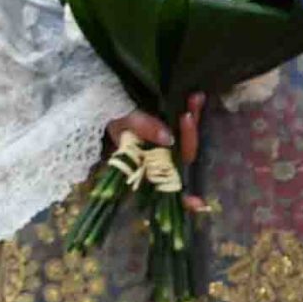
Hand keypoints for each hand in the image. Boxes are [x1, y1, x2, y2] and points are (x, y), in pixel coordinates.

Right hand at [106, 91, 208, 211]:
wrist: (105, 98)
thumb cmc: (110, 116)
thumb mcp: (120, 122)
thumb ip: (141, 128)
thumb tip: (167, 138)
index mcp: (146, 165)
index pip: (167, 186)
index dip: (183, 198)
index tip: (197, 203)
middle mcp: (162, 158)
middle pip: (184, 156)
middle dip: (190, 137)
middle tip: (187, 115)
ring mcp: (170, 142)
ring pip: (189, 138)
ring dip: (194, 119)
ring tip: (195, 98)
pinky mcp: (176, 126)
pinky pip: (188, 123)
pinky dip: (193, 110)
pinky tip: (197, 97)